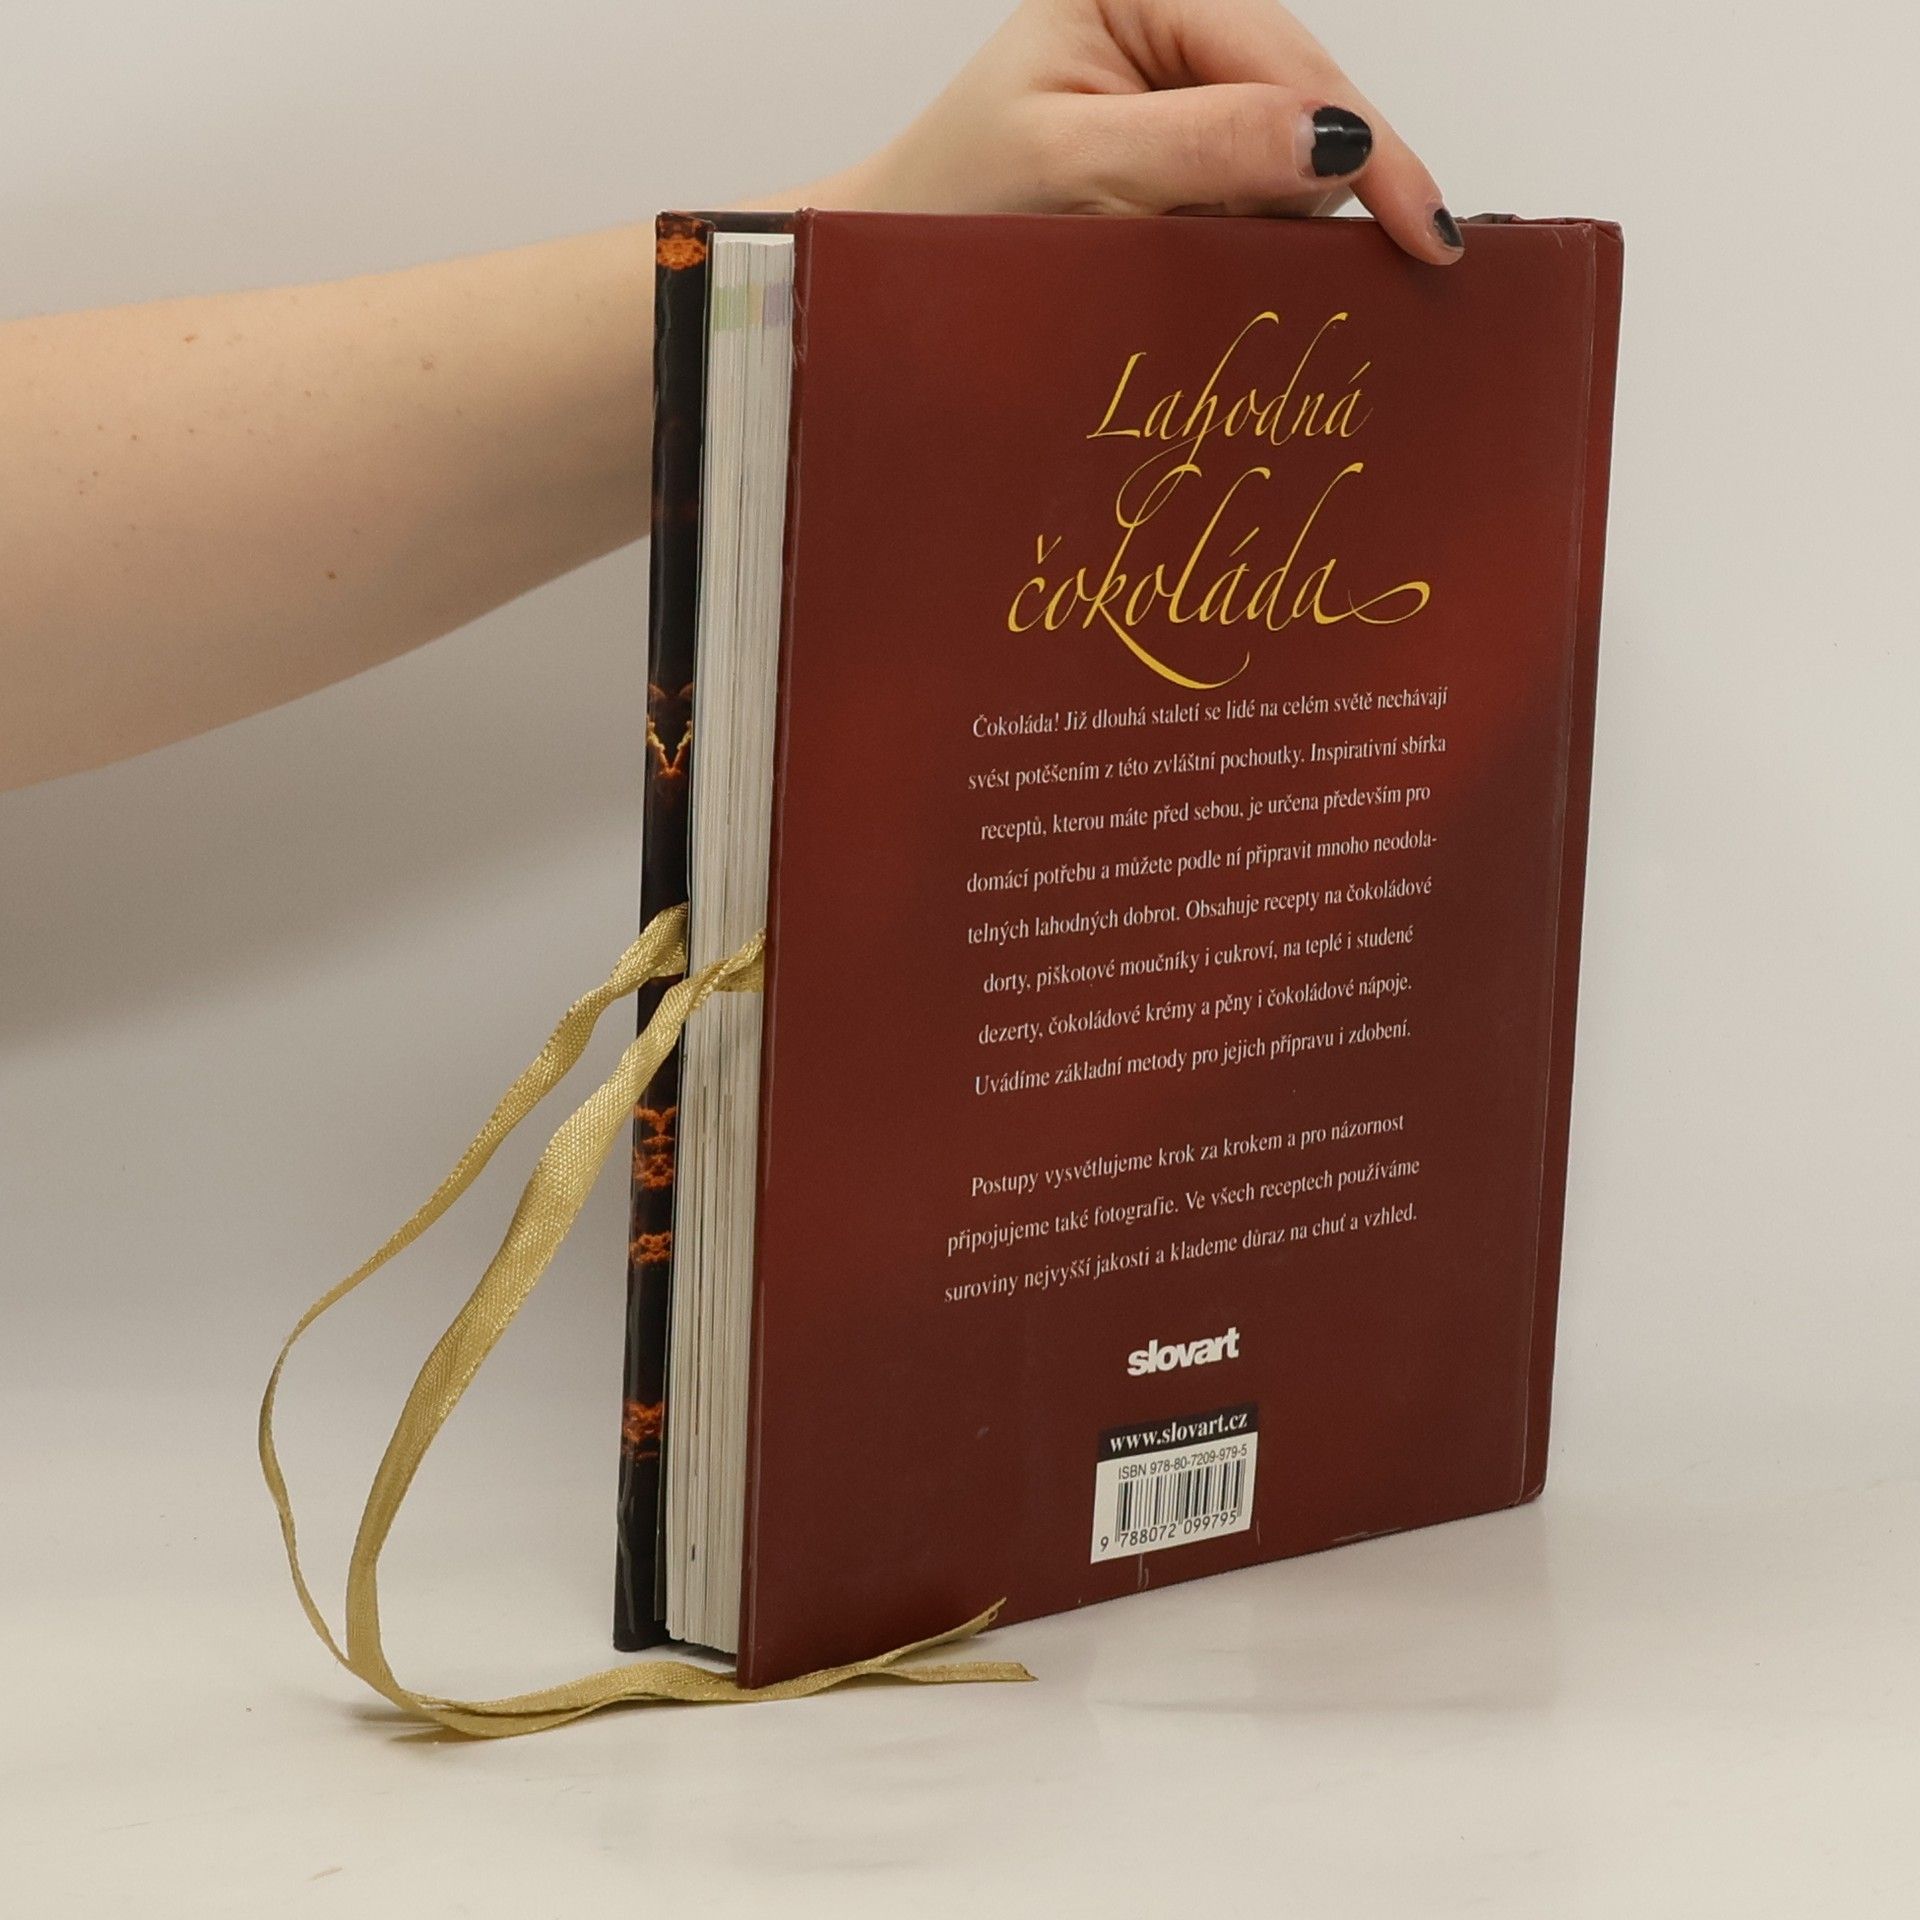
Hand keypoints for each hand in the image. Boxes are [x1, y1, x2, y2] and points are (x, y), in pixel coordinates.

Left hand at [818, 0, 1461, 263]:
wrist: (896, 273)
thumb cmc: (953, 209)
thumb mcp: (1075, 171)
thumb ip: (1204, 147)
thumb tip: (1335, 139)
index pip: (1284, 56)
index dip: (1363, 143)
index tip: (1422, 231)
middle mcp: (1170, 30)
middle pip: (1306, 99)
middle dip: (1332, 184)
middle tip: (1379, 267)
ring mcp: (1181, 98)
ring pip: (1293, 159)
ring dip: (1291, 226)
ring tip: (1245, 274)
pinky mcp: (1183, 164)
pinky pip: (1259, 203)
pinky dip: (1261, 248)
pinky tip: (1235, 276)